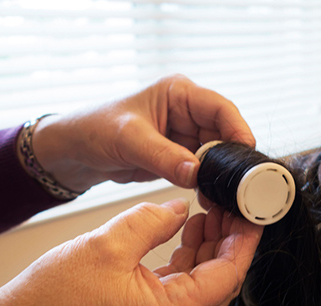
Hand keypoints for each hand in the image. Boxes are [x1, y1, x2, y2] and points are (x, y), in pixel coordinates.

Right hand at [0, 199, 262, 305]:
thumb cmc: (54, 299)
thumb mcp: (108, 244)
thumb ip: (152, 221)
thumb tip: (179, 208)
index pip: (229, 274)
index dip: (245, 239)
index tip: (254, 211)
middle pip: (222, 278)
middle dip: (231, 238)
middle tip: (233, 203)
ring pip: (203, 280)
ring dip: (211, 245)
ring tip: (211, 208)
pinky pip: (182, 285)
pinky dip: (189, 257)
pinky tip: (188, 229)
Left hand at [31, 75, 254, 191]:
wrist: (75, 152)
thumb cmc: (94, 129)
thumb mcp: (129, 139)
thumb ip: (163, 156)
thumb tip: (196, 173)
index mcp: (179, 93)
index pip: (220, 109)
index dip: (238, 130)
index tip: (245, 155)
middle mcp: (187, 113)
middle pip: (224, 135)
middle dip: (230, 159)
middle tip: (236, 183)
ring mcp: (185, 137)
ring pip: (217, 156)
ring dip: (219, 174)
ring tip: (223, 194)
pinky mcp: (179, 158)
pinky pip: (202, 170)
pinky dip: (207, 184)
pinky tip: (209, 197)